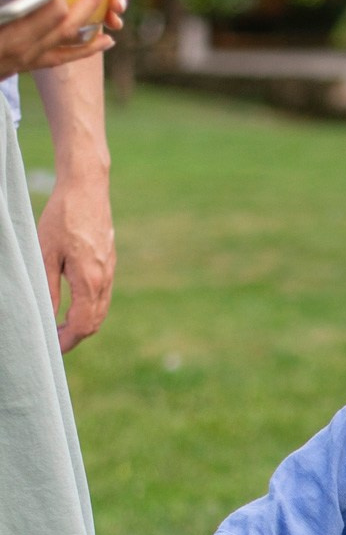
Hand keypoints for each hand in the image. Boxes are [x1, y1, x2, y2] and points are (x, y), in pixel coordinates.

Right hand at [0, 0, 112, 80]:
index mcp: (12, 36)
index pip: (51, 9)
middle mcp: (26, 50)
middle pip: (68, 23)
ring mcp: (30, 60)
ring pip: (71, 41)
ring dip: (93, 20)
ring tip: (110, 1)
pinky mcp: (30, 65)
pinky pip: (65, 57)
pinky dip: (87, 48)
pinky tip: (105, 40)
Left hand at [36, 177, 115, 351]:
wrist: (87, 188)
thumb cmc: (62, 217)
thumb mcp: (45, 254)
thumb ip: (48, 289)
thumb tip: (48, 317)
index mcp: (90, 279)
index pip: (83, 324)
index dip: (67, 341)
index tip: (52, 347)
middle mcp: (105, 279)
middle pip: (95, 322)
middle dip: (75, 336)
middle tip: (53, 339)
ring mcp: (110, 271)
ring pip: (101, 310)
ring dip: (83, 323)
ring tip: (60, 325)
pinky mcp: (109, 263)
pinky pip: (103, 296)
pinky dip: (89, 308)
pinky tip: (72, 303)